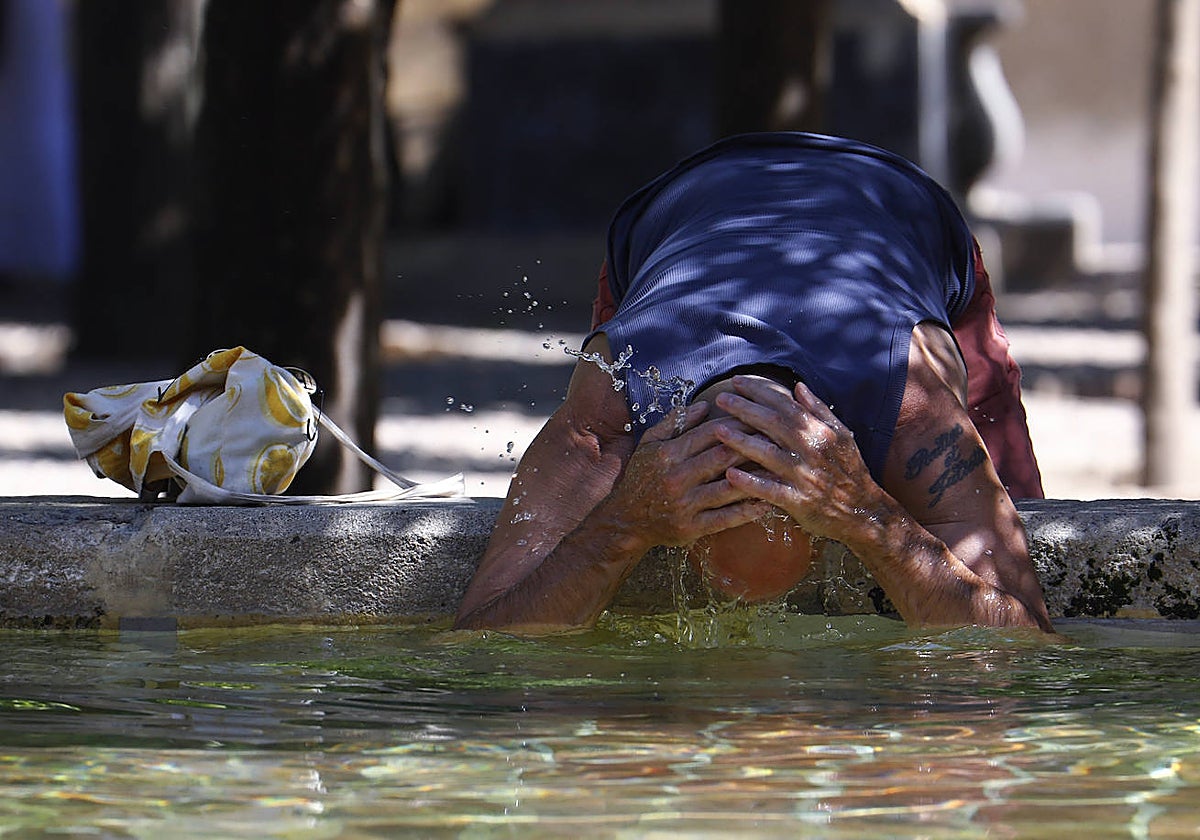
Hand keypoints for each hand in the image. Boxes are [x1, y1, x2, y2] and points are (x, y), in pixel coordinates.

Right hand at [600, 401, 771, 549]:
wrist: (625, 520)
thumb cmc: (641, 476)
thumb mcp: (649, 443)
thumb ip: (675, 422)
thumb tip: (705, 405)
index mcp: (667, 454)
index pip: (710, 433)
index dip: (738, 424)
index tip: (759, 419)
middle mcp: (676, 478)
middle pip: (723, 458)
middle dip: (753, 447)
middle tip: (778, 440)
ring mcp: (684, 505)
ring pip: (728, 488)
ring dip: (756, 478)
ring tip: (780, 471)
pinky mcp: (691, 528)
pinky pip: (725, 519)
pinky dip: (747, 511)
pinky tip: (766, 504)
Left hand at [712, 377, 886, 540]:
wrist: (864, 511)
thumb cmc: (849, 471)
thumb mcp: (842, 435)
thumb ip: (819, 410)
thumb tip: (798, 387)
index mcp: (820, 432)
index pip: (785, 405)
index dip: (760, 392)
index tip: (738, 382)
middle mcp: (811, 450)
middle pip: (773, 424)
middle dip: (744, 409)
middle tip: (720, 399)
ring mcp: (804, 476)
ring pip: (769, 454)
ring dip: (742, 442)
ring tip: (718, 430)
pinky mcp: (798, 500)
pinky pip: (771, 490)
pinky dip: (751, 482)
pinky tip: (730, 475)